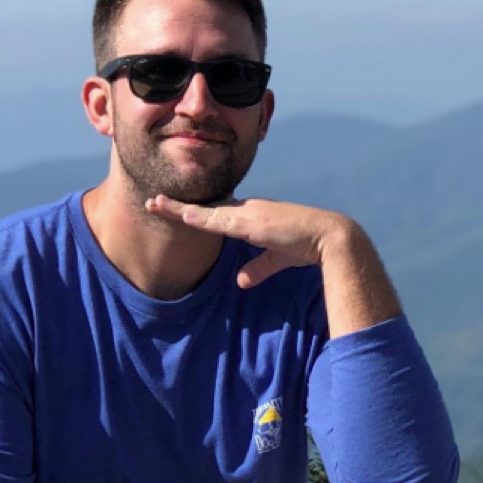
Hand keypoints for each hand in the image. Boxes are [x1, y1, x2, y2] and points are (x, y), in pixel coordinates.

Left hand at [146, 194, 350, 289]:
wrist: (328, 237)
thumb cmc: (307, 246)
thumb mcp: (277, 259)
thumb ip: (258, 268)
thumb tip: (240, 281)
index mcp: (254, 216)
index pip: (218, 212)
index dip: (196, 212)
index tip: (175, 209)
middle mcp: (248, 209)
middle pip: (207, 207)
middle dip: (179, 205)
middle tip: (154, 201)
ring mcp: (250, 213)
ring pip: (207, 210)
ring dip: (180, 208)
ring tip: (155, 203)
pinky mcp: (253, 223)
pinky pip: (221, 220)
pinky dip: (200, 217)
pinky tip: (182, 214)